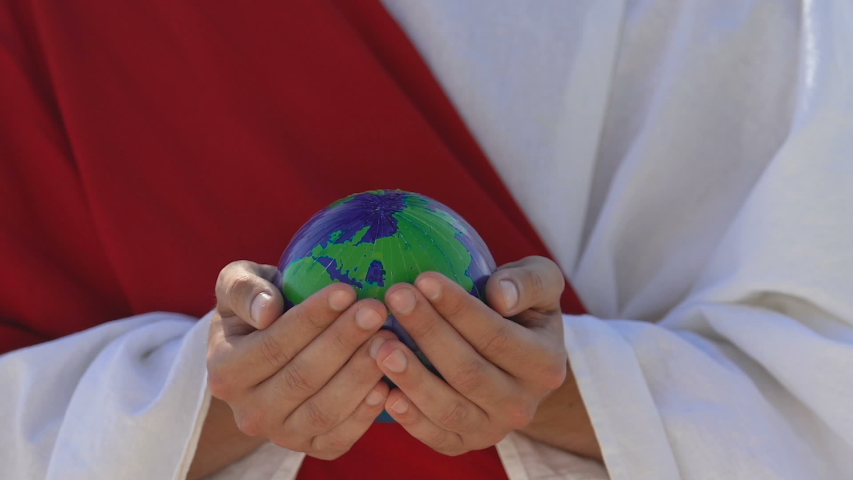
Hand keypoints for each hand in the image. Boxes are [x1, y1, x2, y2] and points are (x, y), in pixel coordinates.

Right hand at [206, 261, 394, 459]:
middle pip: (302, 377)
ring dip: (360, 374)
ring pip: (324, 410)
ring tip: (388, 339)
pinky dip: (366, 413)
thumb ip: (244, 290)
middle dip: (344, 341)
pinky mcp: (312, 448)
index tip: (347, 290)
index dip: (312, 318)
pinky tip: (387, 382)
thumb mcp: (238, 286)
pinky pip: (340, 437)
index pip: (273, 345)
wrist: (269, 356)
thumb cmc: (259, 309)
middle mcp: (249, 412)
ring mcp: (281, 435)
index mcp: (225, 371)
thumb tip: (267, 310)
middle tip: (377, 310)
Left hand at [369, 256, 589, 455]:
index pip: (497, 336)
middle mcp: (523, 404)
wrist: (521, 365)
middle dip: (428, 332)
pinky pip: (436, 437)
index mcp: (545, 363)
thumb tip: (500, 295)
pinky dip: (410, 419)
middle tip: (394, 298)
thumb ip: (529, 282)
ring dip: (412, 378)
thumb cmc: (522, 310)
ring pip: (449, 409)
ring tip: (380, 345)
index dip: (458, 308)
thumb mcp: (541, 284)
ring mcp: (494, 429)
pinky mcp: (466, 444)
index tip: (423, 278)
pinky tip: (384, 391)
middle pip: (468, 371)